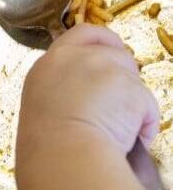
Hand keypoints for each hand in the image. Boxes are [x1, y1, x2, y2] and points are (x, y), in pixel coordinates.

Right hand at [17, 24, 159, 165]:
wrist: (61, 155)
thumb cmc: (45, 144)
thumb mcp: (41, 106)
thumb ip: (60, 90)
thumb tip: (81, 99)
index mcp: (48, 65)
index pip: (81, 34)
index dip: (102, 40)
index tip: (112, 50)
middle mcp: (75, 58)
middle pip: (114, 52)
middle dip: (123, 74)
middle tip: (119, 101)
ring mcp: (104, 68)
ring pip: (133, 80)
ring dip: (131, 103)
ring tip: (119, 131)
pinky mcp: (130, 86)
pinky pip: (148, 106)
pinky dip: (144, 124)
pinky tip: (132, 140)